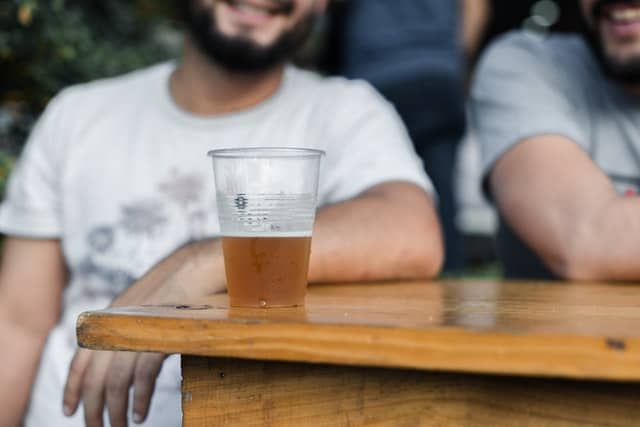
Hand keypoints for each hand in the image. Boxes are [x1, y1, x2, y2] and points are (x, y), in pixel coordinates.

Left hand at [61, 239, 225, 425]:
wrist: (202, 263)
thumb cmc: (181, 284)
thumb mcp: (146, 304)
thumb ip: (131, 325)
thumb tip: (126, 350)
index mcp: (111, 315)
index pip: (81, 357)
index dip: (72, 386)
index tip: (70, 409)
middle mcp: (118, 323)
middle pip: (95, 376)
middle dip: (92, 408)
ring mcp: (138, 328)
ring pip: (115, 381)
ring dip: (115, 410)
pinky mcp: (159, 335)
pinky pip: (142, 375)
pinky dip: (141, 398)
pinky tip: (141, 413)